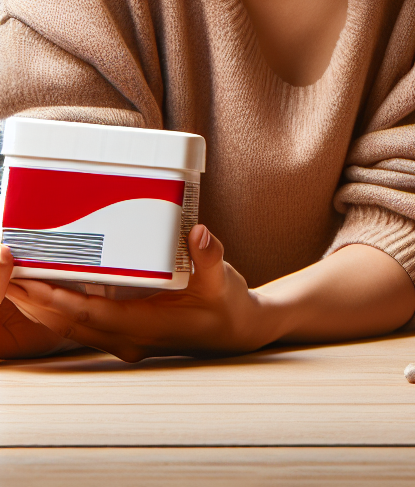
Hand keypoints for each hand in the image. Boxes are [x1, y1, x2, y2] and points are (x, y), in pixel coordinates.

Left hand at [4, 225, 282, 362]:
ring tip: (19, 280)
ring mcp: (125, 339)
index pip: (93, 315)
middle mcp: (129, 338)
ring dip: (45, 305)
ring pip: (73, 325)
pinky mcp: (125, 333)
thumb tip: (198, 231)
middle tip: (11, 275)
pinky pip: (84, 323)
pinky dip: (64, 307)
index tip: (35, 281)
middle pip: (72, 323)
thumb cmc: (228, 306)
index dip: (62, 299)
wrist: (236, 333)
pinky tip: (52, 288)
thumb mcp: (223, 280)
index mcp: (147, 327)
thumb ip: (209, 256)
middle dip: (39, 301)